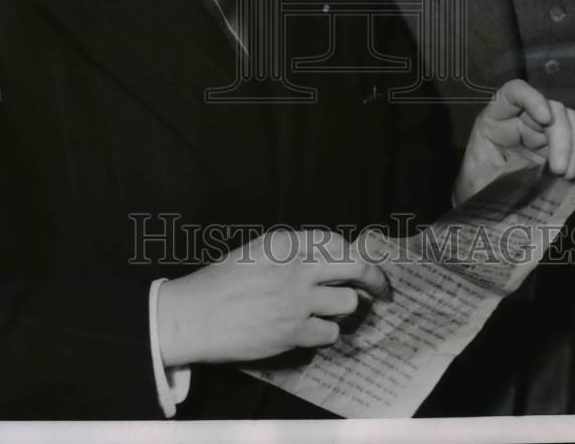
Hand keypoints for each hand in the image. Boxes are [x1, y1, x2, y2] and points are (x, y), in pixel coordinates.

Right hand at [157, 229, 387, 365]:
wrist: (194, 315)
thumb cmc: (220, 283)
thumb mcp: (256, 252)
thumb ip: (290, 253)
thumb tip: (326, 261)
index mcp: (285, 243)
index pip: (336, 241)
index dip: (355, 253)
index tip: (362, 264)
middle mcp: (296, 268)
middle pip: (355, 266)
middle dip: (374, 277)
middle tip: (379, 289)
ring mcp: (297, 301)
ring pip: (348, 302)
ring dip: (343, 309)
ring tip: (329, 311)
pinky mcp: (293, 332)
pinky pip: (330, 334)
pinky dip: (324, 334)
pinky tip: (310, 331)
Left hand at [455, 79, 574, 203]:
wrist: (487, 205)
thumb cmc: (479, 188)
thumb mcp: (480, 181)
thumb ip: (498, 175)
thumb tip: (525, 179)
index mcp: (496, 120)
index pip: (514, 92)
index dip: (532, 98)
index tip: (545, 118)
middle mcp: (522, 119)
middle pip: (553, 108)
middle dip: (562, 137)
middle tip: (560, 171)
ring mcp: (544, 132)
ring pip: (571, 121)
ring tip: (569, 174)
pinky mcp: (561, 147)